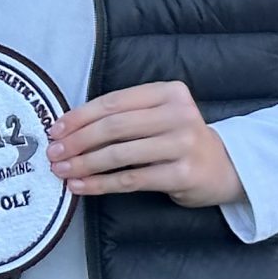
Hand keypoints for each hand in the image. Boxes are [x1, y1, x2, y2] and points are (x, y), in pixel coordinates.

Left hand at [47, 81, 242, 207]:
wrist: (224, 168)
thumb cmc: (178, 140)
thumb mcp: (158, 117)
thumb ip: (123, 116)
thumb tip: (68, 129)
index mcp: (169, 92)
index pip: (113, 102)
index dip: (79, 116)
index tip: (55, 129)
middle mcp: (179, 114)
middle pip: (114, 127)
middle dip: (77, 141)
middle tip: (53, 152)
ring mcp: (183, 144)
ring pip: (119, 154)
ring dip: (84, 164)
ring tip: (61, 170)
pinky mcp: (183, 174)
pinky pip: (131, 179)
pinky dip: (100, 184)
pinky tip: (80, 186)